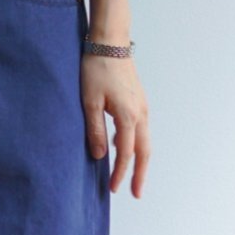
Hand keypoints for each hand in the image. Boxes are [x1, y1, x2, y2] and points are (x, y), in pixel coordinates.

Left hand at [82, 53, 149, 197]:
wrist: (110, 42)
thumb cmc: (96, 69)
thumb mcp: (89, 101)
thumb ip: (95, 130)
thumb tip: (100, 156)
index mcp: (128, 115)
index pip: (126, 153)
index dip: (121, 173)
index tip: (114, 189)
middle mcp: (140, 113)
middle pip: (144, 151)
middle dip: (140, 174)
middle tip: (136, 193)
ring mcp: (141, 106)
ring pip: (144, 140)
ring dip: (139, 159)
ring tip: (131, 176)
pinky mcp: (138, 100)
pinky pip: (140, 128)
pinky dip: (134, 142)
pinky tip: (119, 146)